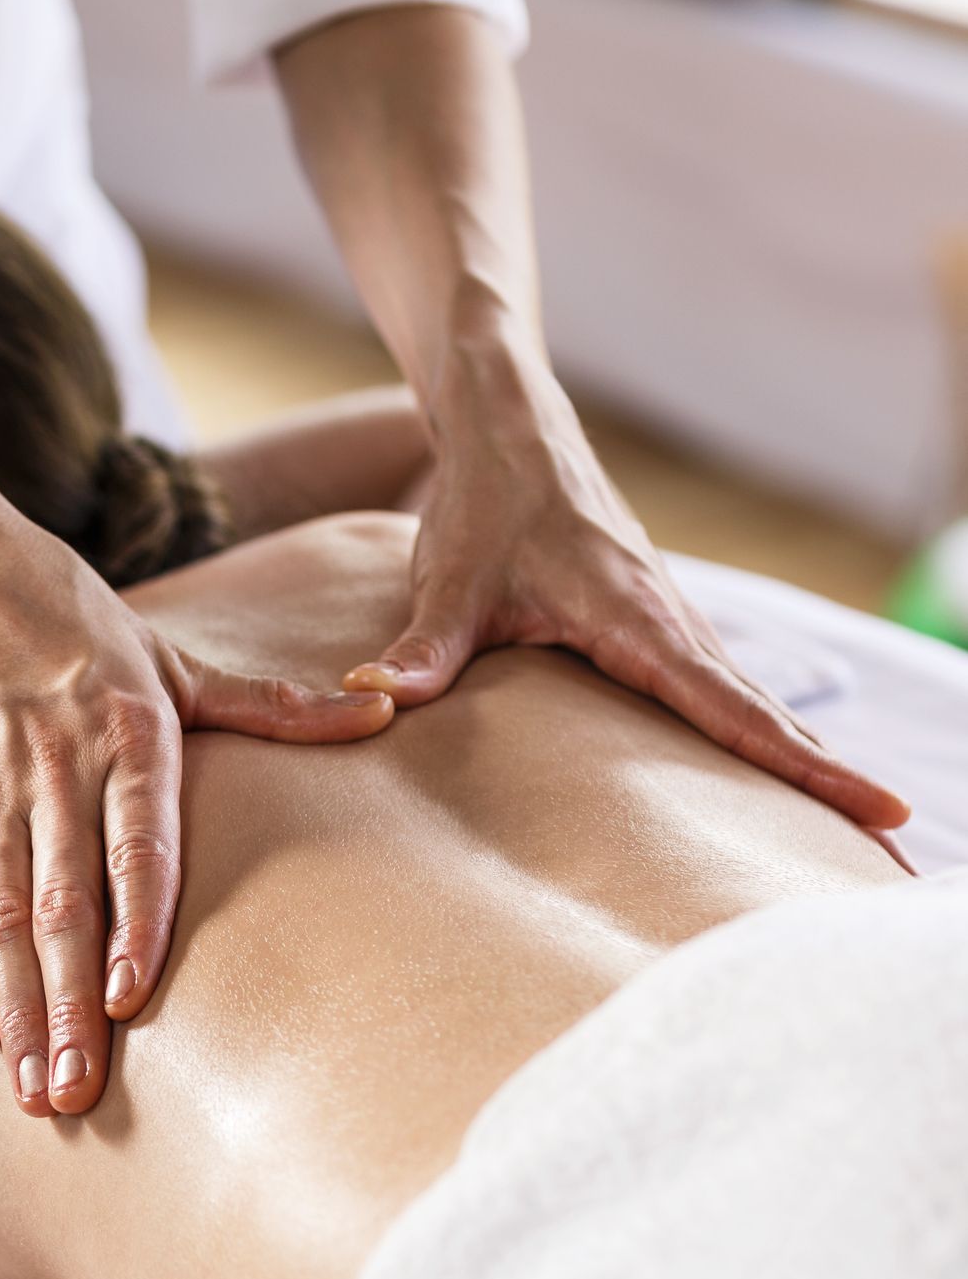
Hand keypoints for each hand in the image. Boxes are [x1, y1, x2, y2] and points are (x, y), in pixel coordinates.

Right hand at [0, 530, 391, 1119]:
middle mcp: (54, 767)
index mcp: (128, 733)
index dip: (134, 923)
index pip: (135, 844)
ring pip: (1, 916)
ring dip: (19, 1007)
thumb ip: (271, 704)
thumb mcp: (173, 657)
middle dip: (69, 1005)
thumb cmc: (72, 620)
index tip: (132, 1000)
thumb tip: (383, 711)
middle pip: (63, 904)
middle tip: (79, 1093)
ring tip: (35, 1087)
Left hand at [343, 364, 909, 831]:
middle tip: (902, 853)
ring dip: (802, 765)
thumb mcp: (450, 582)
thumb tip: (377, 696)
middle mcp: (673, 623)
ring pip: (748, 705)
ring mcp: (669, 624)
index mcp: (639, 618)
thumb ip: (423, 648)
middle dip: (831, 786)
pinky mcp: (653, 624)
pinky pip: (718, 691)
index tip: (884, 811)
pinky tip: (772, 775)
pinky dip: (757, 734)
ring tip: (860, 829)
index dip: (804, 767)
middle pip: (767, 720)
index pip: (733, 710)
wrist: (507, 426)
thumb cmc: (484, 503)